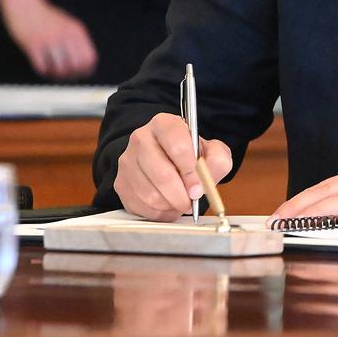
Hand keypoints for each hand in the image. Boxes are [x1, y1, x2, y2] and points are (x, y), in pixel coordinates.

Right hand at [0, 0, 96, 79]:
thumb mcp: (68, 23)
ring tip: (50, 69)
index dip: (84, 69)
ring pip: (59, 69)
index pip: (89, 58)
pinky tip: (41, 65)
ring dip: (55, 73)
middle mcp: (65, 35)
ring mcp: (49, 40)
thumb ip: (77, 40)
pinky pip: (42, 67)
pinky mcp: (32, 44)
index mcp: (76, 31)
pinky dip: (43, 70)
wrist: (23, 2)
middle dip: (69, 74)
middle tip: (62, 73)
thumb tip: (84, 64)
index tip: (76, 72)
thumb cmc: (44, 15)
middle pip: (75, 67)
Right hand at [114, 113, 232, 221]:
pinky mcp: (121, 183)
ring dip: (170, 205)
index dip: (190, 171)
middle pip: (161, 174)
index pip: (177, 146)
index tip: (199, 188)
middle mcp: (141, 138)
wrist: (168, 160)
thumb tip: (205, 180)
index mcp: (165, 124)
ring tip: (180, 202)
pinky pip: (140, 206)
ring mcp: (127, 161)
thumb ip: (217, 161)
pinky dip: (158, 213)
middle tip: (191, 201)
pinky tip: (167, 206)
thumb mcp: (212, 151)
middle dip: (181, 195)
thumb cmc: (190, 155)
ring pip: (150, 194)